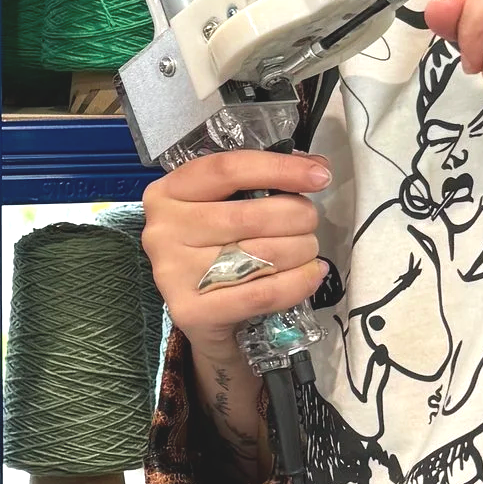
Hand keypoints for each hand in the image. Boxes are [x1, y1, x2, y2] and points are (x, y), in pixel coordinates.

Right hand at [139, 149, 330, 375]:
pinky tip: (313, 273)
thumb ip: (264, 182)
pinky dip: (299, 282)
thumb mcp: (226, 206)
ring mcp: (174, 274)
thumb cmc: (216, 248)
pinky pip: (263, 293)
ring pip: (262, 254)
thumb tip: (317, 169)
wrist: (200, 315)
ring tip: (308, 250)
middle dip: (298, 216)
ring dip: (302, 249)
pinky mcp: (193, 311)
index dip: (279, 169)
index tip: (319, 176)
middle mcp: (164, 231)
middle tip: (310, 224)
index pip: (227, 169)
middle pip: (250, 215)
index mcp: (168, 192)